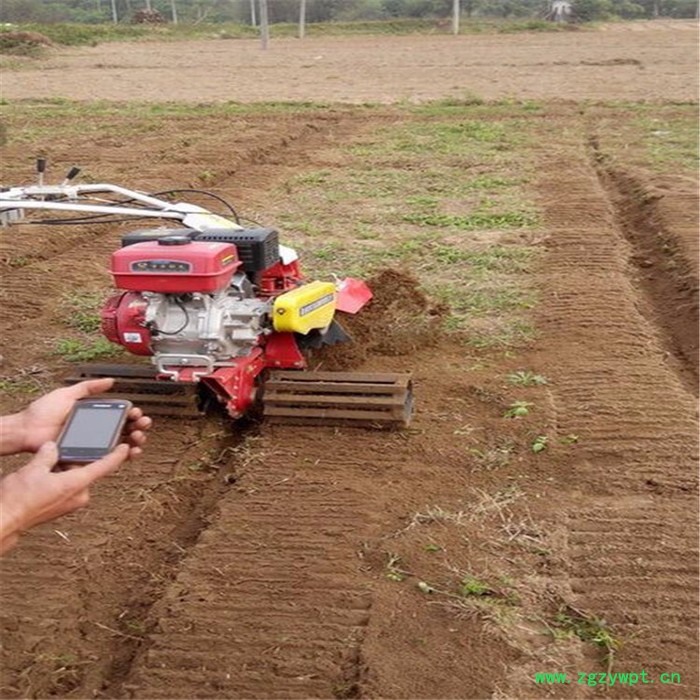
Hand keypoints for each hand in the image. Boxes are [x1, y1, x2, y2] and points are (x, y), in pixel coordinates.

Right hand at [0, 441, 129, 554]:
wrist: (4, 521)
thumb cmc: (19, 499)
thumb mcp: (34, 468)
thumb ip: (48, 454)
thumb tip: (53, 447)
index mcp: (76, 484)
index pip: (104, 467)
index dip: (117, 455)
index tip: (126, 447)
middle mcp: (78, 495)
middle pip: (87, 470)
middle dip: (80, 458)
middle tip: (71, 446)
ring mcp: (70, 503)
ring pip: (75, 478)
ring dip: (68, 468)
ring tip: (52, 461)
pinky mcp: (61, 507)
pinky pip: (68, 487)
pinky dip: (62, 478)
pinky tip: (47, 473)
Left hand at [6, 379, 151, 457]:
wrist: (27, 430)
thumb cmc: (43, 412)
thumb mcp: (68, 394)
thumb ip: (88, 387)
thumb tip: (110, 381)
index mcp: (94, 415)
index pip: (120, 415)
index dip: (132, 415)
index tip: (137, 413)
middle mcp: (95, 430)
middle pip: (125, 430)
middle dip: (139, 427)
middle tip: (143, 424)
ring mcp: (92, 444)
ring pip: (121, 445)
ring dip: (135, 441)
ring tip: (138, 438)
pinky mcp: (86, 456)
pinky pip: (108, 458)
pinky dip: (123, 457)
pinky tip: (130, 452)